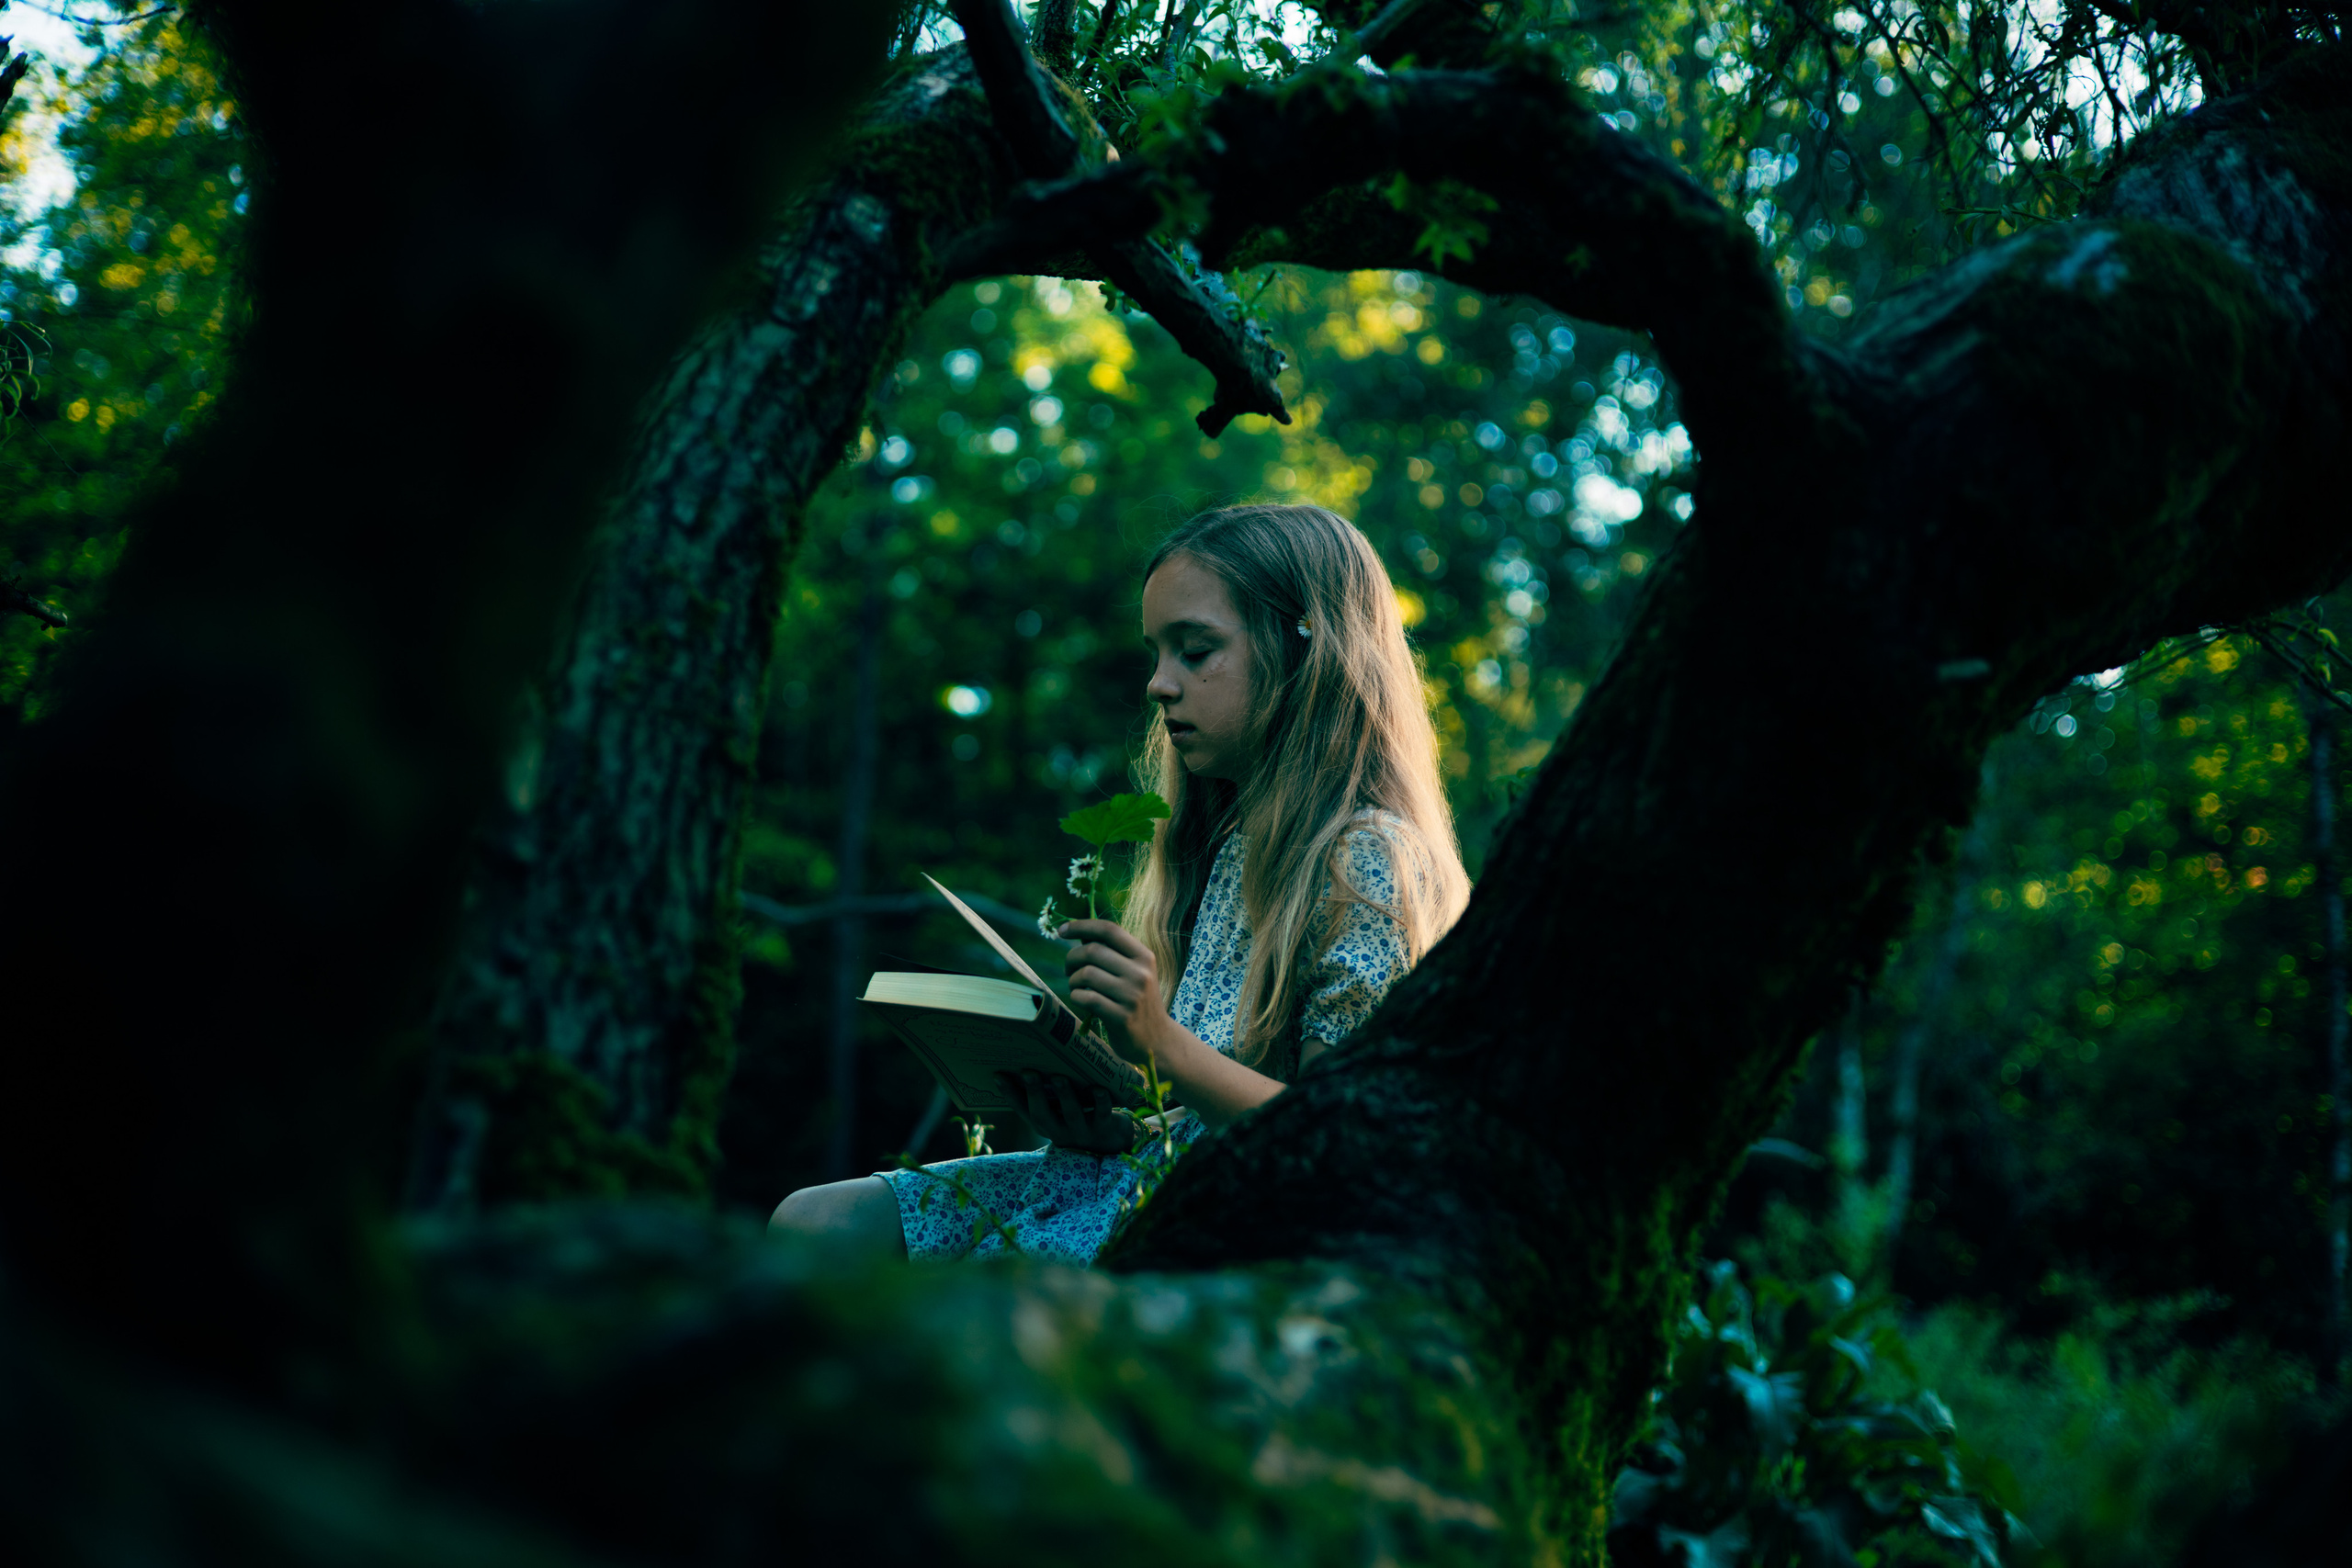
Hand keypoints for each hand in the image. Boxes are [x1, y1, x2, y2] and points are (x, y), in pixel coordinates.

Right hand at [1000, 1070, 1130, 1154]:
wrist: (1113, 1145)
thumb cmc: (1082, 1119)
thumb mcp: (1061, 1112)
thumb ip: (1049, 1095)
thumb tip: (1035, 1060)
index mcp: (1046, 1125)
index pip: (1024, 1110)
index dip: (1010, 1094)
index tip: (998, 1075)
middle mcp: (1060, 1131)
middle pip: (1043, 1115)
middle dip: (1035, 1094)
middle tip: (1029, 1072)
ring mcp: (1082, 1132)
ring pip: (1071, 1114)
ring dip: (1064, 1096)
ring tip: (1059, 1077)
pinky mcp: (1104, 1129)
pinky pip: (1101, 1114)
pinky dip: (1100, 1101)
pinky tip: (1100, 1089)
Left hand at [1058, 918, 1175, 1067]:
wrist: (1156, 1039)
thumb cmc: (1137, 1001)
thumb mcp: (1133, 973)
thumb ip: (1111, 953)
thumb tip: (1080, 933)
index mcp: (1144, 956)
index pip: (1109, 930)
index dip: (1082, 926)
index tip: (1062, 930)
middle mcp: (1141, 973)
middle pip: (1093, 950)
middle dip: (1072, 958)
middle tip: (1068, 969)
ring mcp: (1132, 996)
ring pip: (1086, 974)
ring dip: (1073, 980)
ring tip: (1077, 987)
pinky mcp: (1121, 1017)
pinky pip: (1086, 998)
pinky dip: (1076, 997)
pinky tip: (1081, 1000)